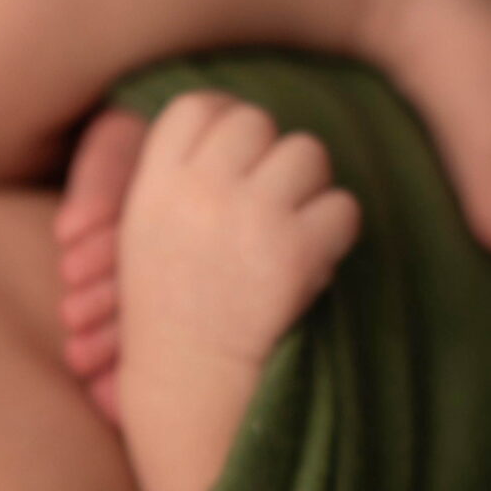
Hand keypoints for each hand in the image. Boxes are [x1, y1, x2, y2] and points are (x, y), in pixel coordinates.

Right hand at [116, 89, 361, 381]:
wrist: (190, 383)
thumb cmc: (169, 307)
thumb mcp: (147, 231)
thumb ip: (179, 173)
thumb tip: (233, 116)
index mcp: (155, 186)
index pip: (197, 107)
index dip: (224, 119)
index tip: (236, 153)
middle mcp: (199, 191)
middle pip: (256, 121)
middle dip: (271, 155)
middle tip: (269, 198)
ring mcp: (249, 217)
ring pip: (308, 154)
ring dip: (310, 189)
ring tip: (291, 230)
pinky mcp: (295, 251)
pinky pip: (343, 206)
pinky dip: (336, 233)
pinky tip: (311, 261)